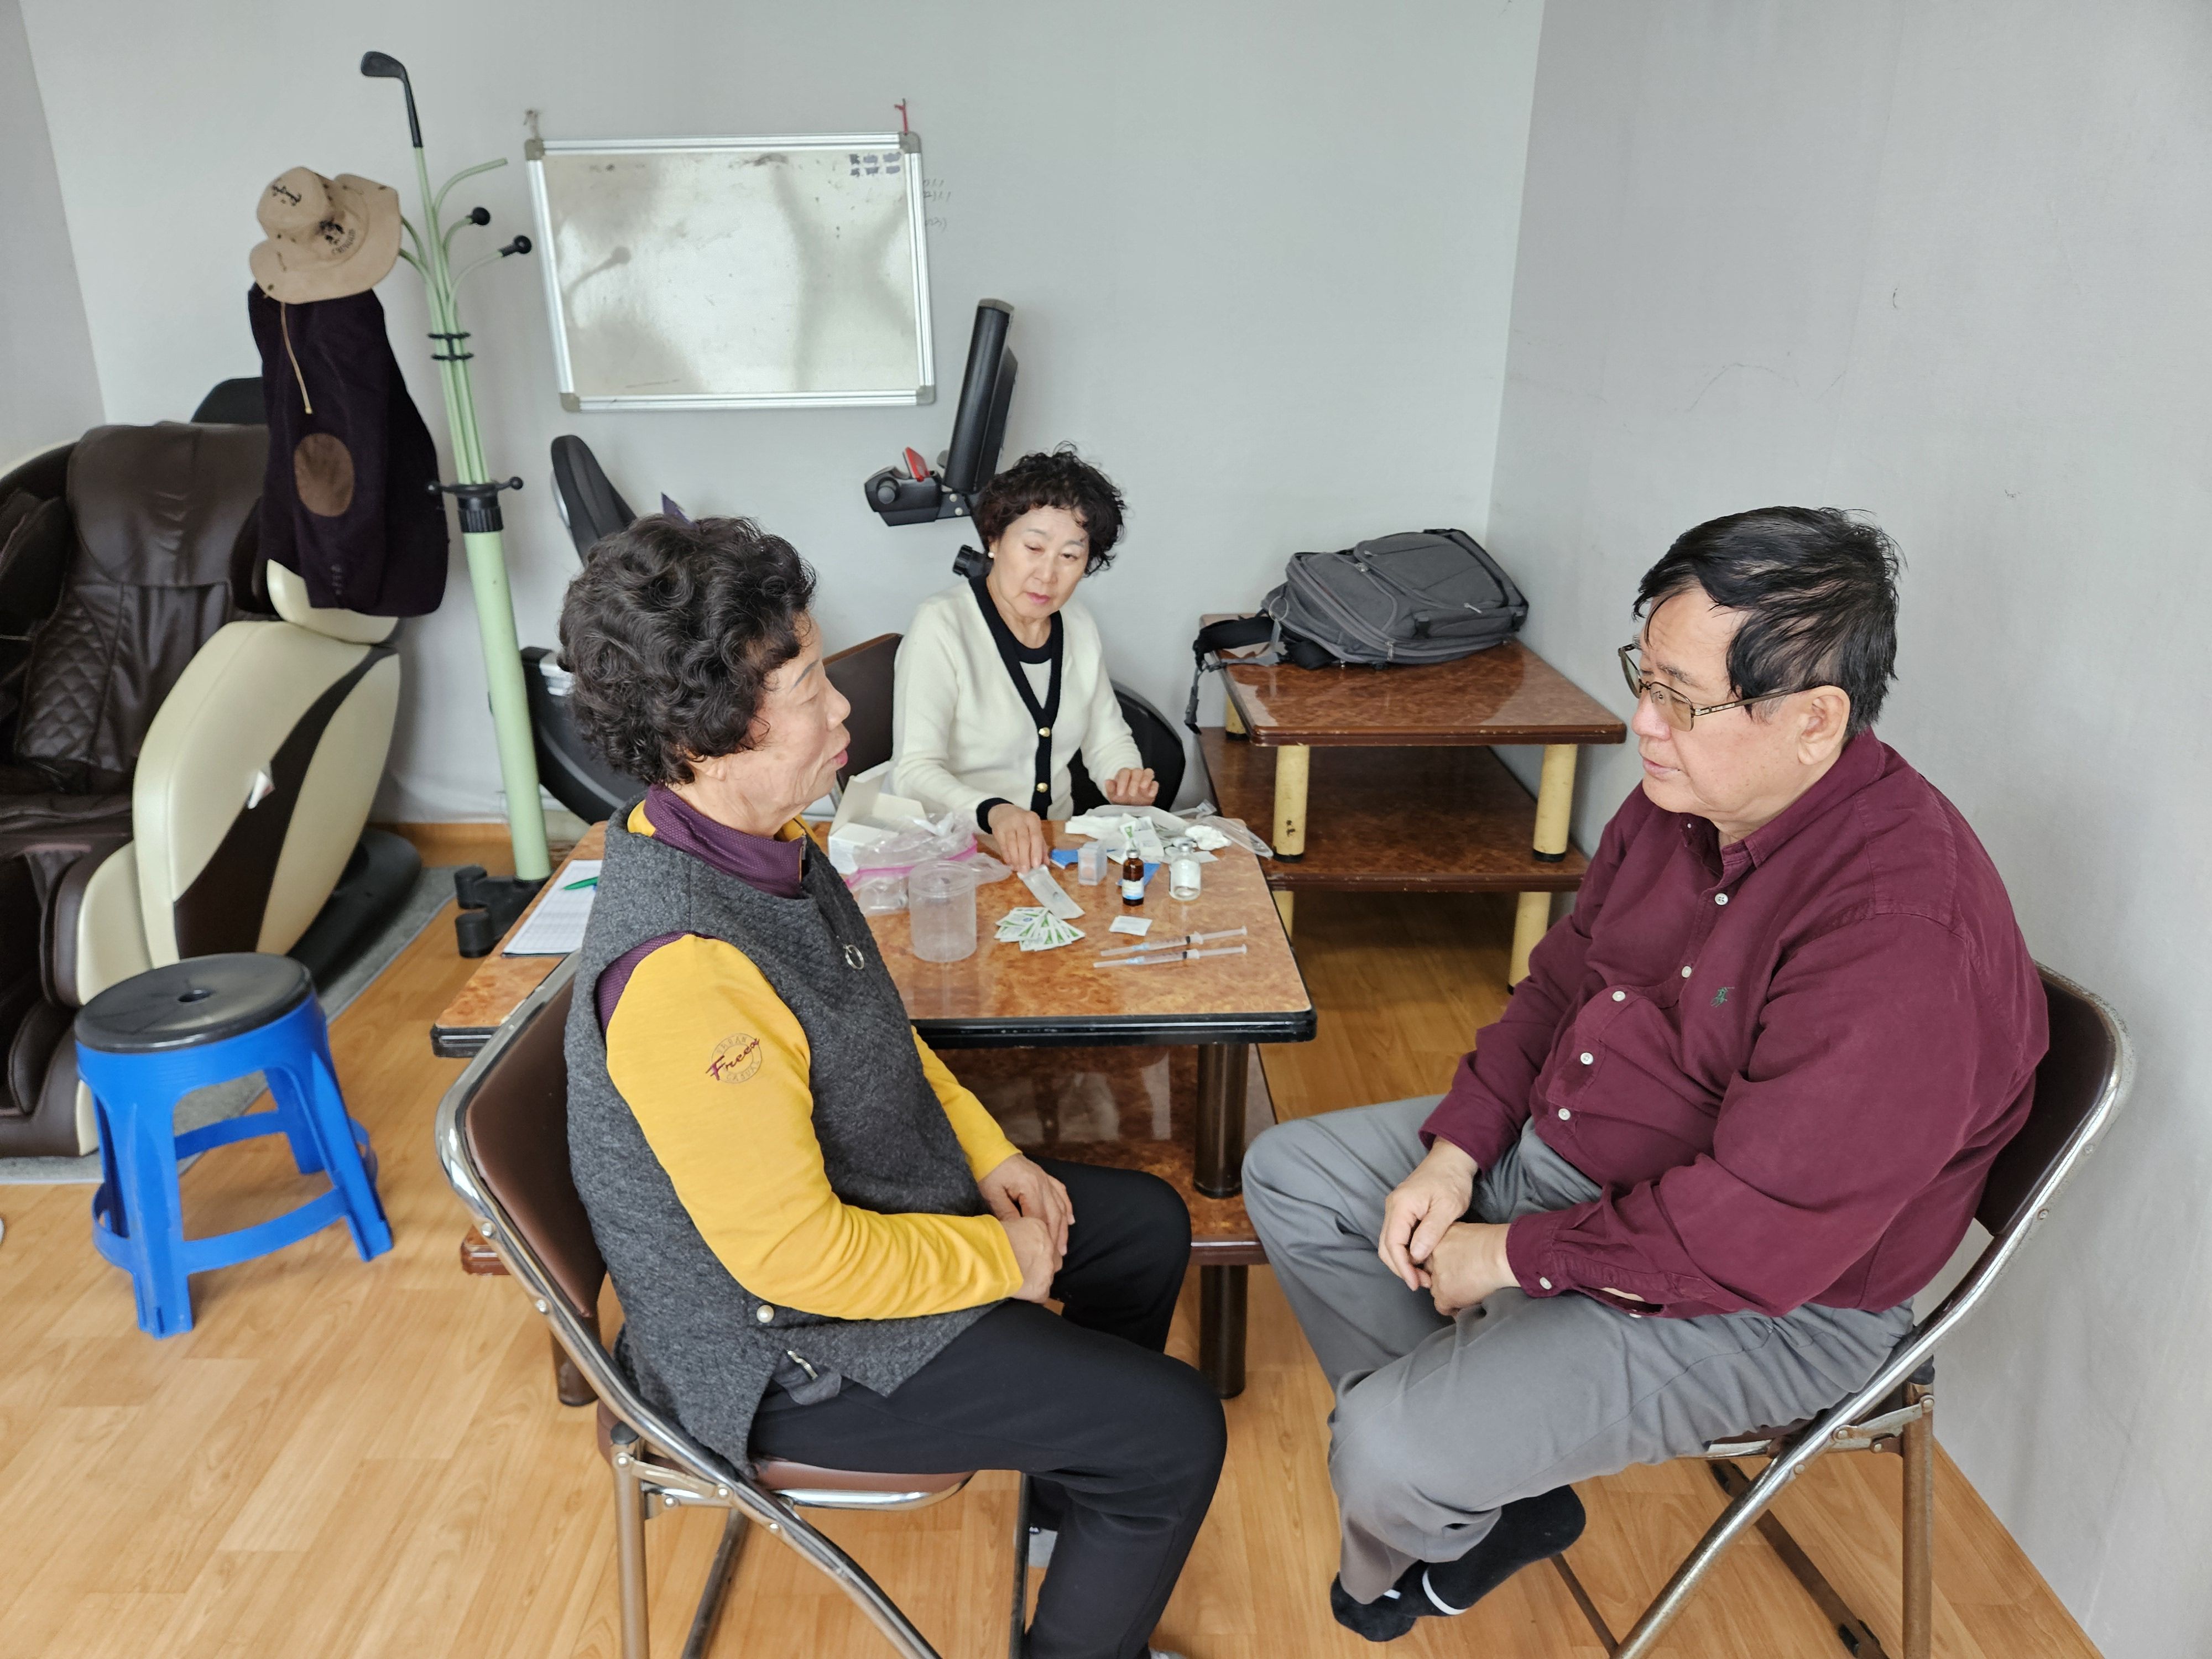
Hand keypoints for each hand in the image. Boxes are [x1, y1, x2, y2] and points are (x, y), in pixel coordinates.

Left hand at [978, 1153, 1073, 1259]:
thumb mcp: (993, 1194)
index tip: (1044, 1255)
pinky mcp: (1045, 1178)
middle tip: (1057, 1259)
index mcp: (1030, 1188)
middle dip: (1057, 1238)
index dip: (1044, 1238)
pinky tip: (1071, 1220)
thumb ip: (1007, 1213)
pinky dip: (1067, 1208)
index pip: (1041, 1219)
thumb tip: (1019, 1233)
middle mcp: (1043, 1184)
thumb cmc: (989, 1171)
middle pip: (1054, 1216)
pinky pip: (1061, 1194)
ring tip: (1063, 1247)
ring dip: (1064, 1228)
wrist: (991, 1149)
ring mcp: (1046, 1180)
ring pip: (1061, 1207)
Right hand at [986, 802, 1050, 869]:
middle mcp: (1020, 820)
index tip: (1036, 866)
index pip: (1036, 836)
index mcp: (1032, 819)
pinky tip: (1010, 863)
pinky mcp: (997, 829)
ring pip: (1012, 844)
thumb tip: (1046, 863)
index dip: (1036, 852)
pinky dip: (1007, 856)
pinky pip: (1003, 846)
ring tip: (1018, 869)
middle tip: (1025, 871)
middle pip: (1023, 841)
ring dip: (1015, 859)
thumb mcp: (1034, 830)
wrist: (1003, 812)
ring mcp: (1008, 824)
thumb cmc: (1023, 824)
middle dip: (1024, 858)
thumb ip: (1041, 845)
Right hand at [998, 1214, 1057, 1301]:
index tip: (1024, 1253)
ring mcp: (1048, 1269)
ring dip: (1037, 1279)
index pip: (1044, 1239)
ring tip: (1020, 1282)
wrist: (988, 1258)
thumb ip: (1016, 1231)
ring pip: (1048, 1276)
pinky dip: (1033, 1296)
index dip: (1034, 1248)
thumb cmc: (990, 1238)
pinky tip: (1021, 1294)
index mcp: (1039, 1228)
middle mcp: (1049, 1247)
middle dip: (1042, 1263)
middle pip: (1052, 1257)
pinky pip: (1042, 1295)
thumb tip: (1012, 1237)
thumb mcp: (1006, 1225)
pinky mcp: (1042, 1288)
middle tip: (1025, 1267)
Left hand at [1104, 767, 1158, 805]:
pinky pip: (1155, 783)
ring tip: (1142, 787)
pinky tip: (1150, 794)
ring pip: (1148, 772)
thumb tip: (1107, 781)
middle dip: (1134, 782)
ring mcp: (1145, 780)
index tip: (1120, 793)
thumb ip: (1110, 789)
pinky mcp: (1152, 788)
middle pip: (1137, 771)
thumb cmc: (1121, 800)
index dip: (1122, 781)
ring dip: (1146, 779)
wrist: (1131, 809)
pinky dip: (1153, 788)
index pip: (1124, 772)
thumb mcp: (1113, 797)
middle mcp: (1136, 776)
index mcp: (1125, 776)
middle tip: (1131, 794)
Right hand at [1378, 1139, 1477, 1290]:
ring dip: (1403, 1262)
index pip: (1393, 1244)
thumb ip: (1430, 1231)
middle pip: (1386, 1246)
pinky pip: (1397, 1237)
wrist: (1451, 1159)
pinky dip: (1405, 1252)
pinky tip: (1421, 1261)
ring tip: (1423, 1275)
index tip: (1417, 1283)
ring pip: (1389, 1243)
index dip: (1403, 1267)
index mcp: (1401, 1206)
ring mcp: (1395, 1209)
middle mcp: (1392, 1208)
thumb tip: (1415, 1256)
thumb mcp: (1447, 1206)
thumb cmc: (1452, 1180)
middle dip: (1401, 1268)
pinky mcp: (1402, 1212)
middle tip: (1422, 1283)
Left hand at [1423, 1221, 1516, 1315]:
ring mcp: (1438, 1276)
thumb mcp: (1468, 1231)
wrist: (1501, 1255)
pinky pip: (1443, 1307)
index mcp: (1438, 1237)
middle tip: (1460, 1280)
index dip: (1444, 1263)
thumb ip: (1457, 1240)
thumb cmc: (1495, 1241)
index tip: (1454, 1267)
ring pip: (1437, 1289)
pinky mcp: (1445, 1294)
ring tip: (1466, 1293)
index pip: (1432, 1255)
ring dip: (1449, 1292)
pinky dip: (1453, 1309)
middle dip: (1444, 1277)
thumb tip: (1461, 1249)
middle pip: (1433, 1271)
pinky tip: (1465, 1307)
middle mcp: (1432, 1256)